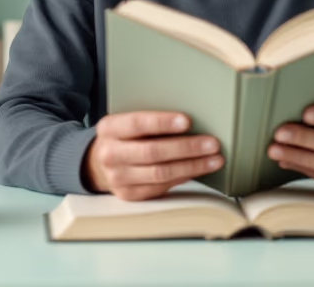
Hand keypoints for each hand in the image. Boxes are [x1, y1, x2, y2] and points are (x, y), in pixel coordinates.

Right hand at [84, 111, 223, 201]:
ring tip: (214, 159)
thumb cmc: (123, 136)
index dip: (163, 122)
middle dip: (186, 147)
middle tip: (212, 143)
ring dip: (192, 166)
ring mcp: (118, 178)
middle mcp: (110, 154)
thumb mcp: (127, 121)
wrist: (99, 162)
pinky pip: (162, 186)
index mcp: (109, 128)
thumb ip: (149, 119)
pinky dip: (184, 177)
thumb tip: (189, 119)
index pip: (137, 123)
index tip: (187, 121)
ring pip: (161, 173)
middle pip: (152, 152)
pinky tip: (199, 169)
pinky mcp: (130, 194)